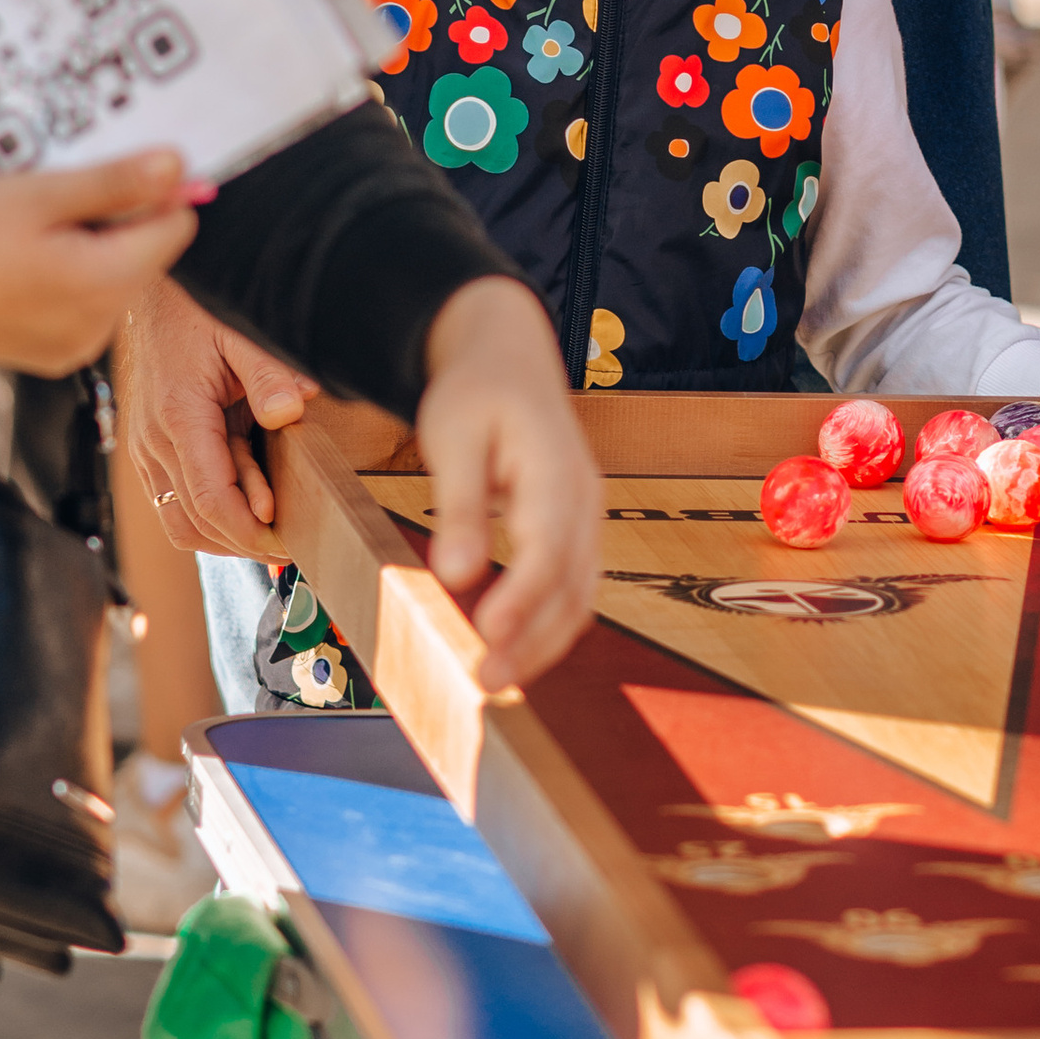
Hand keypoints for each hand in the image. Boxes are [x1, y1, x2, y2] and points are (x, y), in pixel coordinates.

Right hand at [0, 151, 195, 373]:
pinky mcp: (51, 357)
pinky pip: (87, 308)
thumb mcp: (43, 193)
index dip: (155, 193)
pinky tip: (28, 264)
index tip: (116, 174)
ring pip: (117, 281)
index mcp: (104, 284)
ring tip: (36, 235)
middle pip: (147, 256)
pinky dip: (72, 281)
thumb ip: (118, 183)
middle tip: (59, 205)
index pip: (176, 228)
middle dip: (119, 224)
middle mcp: (99, 327)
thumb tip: (180, 166)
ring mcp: (75, 348)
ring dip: (95, 251)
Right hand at [116, 275, 317, 556]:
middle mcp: (154, 442)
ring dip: (223, 538)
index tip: (286, 541)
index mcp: (180, 416)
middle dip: (243, 543)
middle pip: (194, 522)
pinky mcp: (147, 452)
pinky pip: (172, 505)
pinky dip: (206, 520)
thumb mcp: (242, 333)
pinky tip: (241, 515)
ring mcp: (145, 450)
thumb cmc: (200, 313)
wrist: (157, 299)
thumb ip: (268, 374)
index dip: (249, 530)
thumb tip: (291, 411)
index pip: (211, 499)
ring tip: (268, 539)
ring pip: (178, 523)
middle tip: (290, 548)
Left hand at [411, 277, 603, 689]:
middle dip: (534, 640)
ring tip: (495, 678)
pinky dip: (549, 623)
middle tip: (484, 681)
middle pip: (572, 584)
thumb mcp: (453, 436)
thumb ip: (458, 504)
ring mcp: (586, 516)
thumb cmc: (476, 391)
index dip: (523, 597)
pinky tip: (513, 648)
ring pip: (579, 594)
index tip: (489, 635)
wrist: (509, 357)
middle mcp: (584, 499)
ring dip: (543, 642)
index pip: (548, 547)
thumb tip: (453, 575)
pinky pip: (573, 587)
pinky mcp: (574, 530)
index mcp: (556, 469)